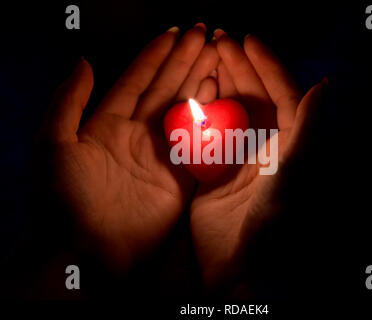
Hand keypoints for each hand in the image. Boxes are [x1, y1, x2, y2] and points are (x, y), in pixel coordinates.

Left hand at [36, 25, 206, 270]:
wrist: (85, 251)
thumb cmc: (64, 198)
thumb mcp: (54, 144)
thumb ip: (68, 101)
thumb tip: (85, 61)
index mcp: (108, 123)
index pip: (137, 81)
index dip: (155, 55)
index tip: (175, 33)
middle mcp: (138, 135)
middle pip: (165, 90)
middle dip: (185, 62)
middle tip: (205, 35)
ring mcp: (161, 155)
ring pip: (185, 111)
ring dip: (201, 84)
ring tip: (217, 57)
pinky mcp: (181, 178)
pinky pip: (199, 144)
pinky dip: (211, 121)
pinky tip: (221, 97)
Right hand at [189, 31, 326, 290]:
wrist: (239, 263)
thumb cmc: (273, 218)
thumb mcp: (296, 170)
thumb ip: (309, 128)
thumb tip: (324, 84)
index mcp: (290, 143)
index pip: (282, 94)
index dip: (267, 65)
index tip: (248, 39)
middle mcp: (266, 146)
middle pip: (253, 97)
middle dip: (238, 67)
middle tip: (219, 40)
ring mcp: (238, 157)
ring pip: (229, 111)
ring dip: (218, 84)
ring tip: (205, 58)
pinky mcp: (214, 170)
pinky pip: (207, 133)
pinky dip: (199, 114)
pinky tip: (190, 96)